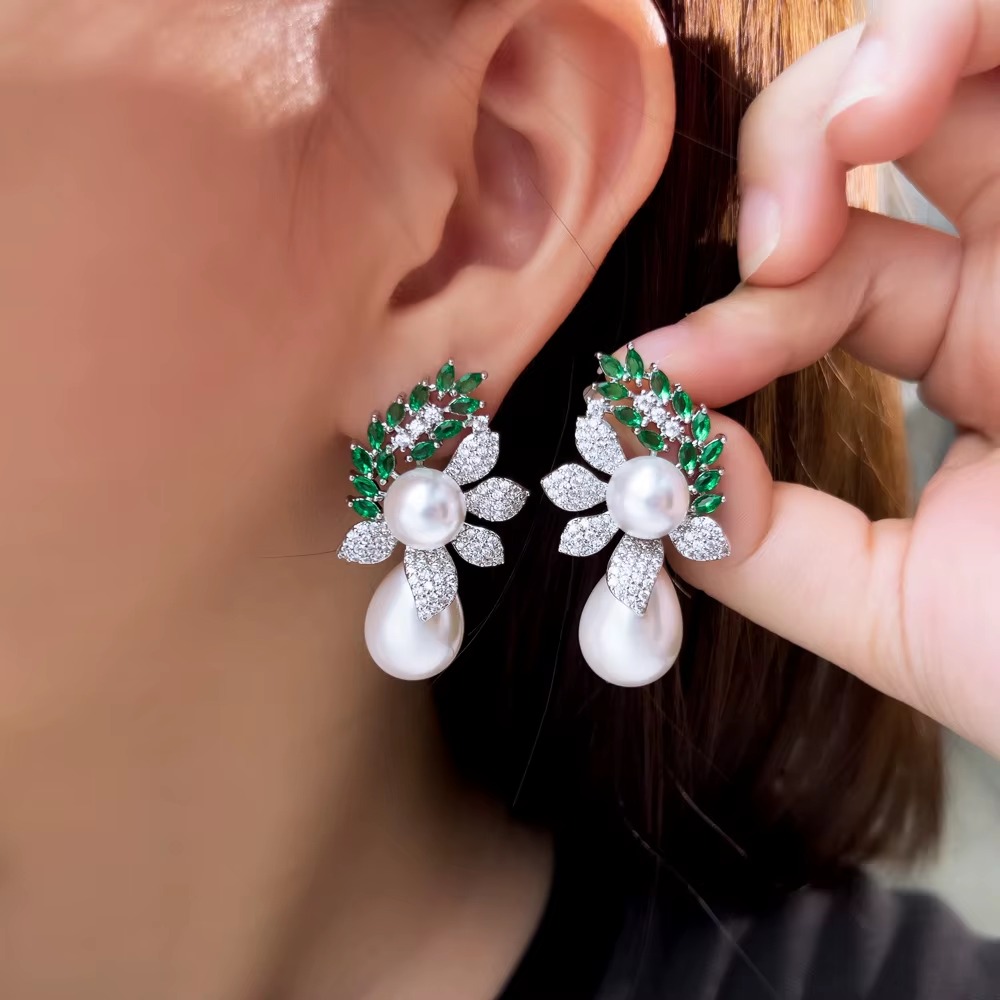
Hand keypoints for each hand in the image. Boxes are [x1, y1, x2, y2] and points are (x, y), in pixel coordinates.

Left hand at [631, 0, 999, 757]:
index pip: (832, 278)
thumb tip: (646, 446)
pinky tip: (895, 98)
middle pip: (888, 125)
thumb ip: (760, 540)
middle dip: (797, 145)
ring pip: (983, 43)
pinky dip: (963, 30)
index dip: (739, 315)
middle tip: (775, 246)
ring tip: (859, 125)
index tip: (659, 373)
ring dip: (889, 50)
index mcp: (980, 351)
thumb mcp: (894, 612)